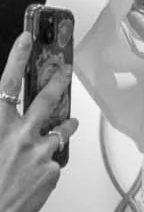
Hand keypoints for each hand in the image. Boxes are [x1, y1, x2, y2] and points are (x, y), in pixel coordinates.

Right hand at [0, 34, 73, 211]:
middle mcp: (20, 134)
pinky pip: (53, 160)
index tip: (28, 39)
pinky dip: (47, 163)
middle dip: (58, 82)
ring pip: (60, 129)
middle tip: (66, 71)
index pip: (8, 84)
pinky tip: (36, 172)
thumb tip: (4, 104)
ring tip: (69, 121)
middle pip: (45, 100)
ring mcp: (39, 151)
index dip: (18, 58)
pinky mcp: (52, 170)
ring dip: (66, 123)